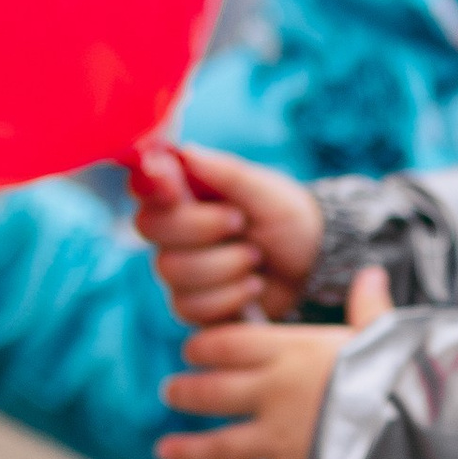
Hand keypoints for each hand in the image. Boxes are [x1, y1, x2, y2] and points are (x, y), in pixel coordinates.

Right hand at [130, 140, 324, 325]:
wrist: (312, 264)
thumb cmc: (285, 218)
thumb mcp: (265, 189)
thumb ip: (225, 172)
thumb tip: (183, 152)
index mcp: (185, 191)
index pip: (145, 184)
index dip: (152, 186)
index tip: (176, 190)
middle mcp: (173, 228)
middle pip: (150, 228)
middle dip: (202, 226)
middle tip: (240, 221)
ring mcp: (178, 268)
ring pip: (171, 270)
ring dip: (225, 264)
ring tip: (256, 257)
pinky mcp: (191, 304)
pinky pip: (189, 307)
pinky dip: (230, 296)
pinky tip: (253, 285)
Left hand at [155, 265, 393, 458]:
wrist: (415, 428)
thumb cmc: (402, 373)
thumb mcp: (384, 333)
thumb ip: (370, 308)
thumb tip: (372, 272)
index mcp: (291, 350)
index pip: (228, 342)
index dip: (203, 345)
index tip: (191, 349)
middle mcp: (274, 392)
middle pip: (213, 390)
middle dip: (186, 391)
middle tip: (170, 391)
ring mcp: (279, 437)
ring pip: (219, 444)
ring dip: (189, 448)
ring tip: (164, 450)